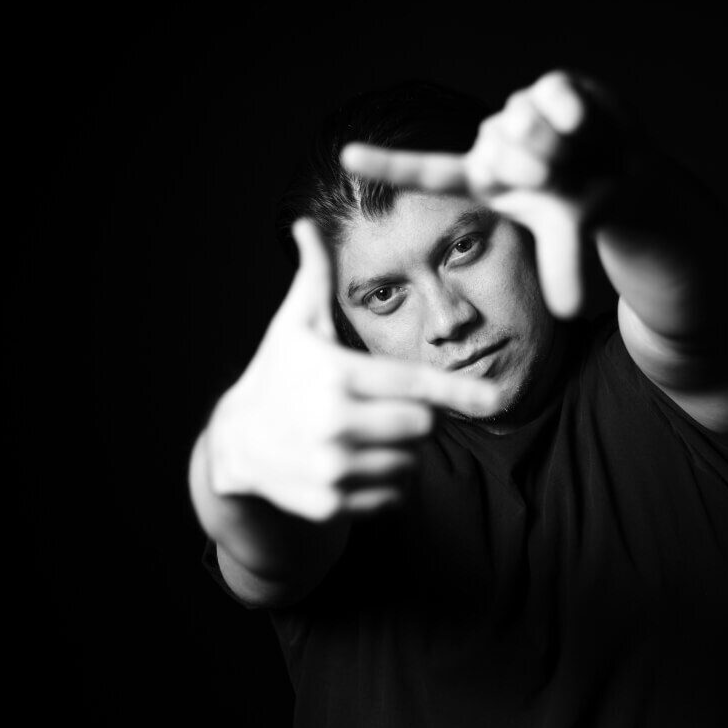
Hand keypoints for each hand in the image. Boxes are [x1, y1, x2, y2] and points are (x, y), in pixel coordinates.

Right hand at [206, 218, 500, 521]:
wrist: (236, 442)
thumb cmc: (279, 373)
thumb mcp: (294, 324)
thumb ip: (314, 275)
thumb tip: (307, 223)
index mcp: (334, 376)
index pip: (411, 385)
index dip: (456, 390)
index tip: (491, 397)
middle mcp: (333, 425)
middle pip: (422, 426)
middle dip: (419, 416)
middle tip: (393, 406)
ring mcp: (332, 469)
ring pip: (411, 463)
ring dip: (405, 450)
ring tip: (372, 432)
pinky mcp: (331, 504)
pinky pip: (394, 496)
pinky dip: (389, 482)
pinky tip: (361, 462)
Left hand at [342, 71, 640, 317]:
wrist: (628, 176)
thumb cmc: (583, 209)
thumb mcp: (568, 240)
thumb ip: (563, 268)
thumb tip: (569, 310)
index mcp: (484, 178)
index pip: (428, 171)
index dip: (388, 164)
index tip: (346, 158)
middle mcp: (496, 142)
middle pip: (496, 151)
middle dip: (530, 169)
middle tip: (555, 179)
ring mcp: (522, 113)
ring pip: (523, 125)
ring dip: (553, 147)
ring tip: (576, 157)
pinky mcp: (552, 88)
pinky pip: (552, 94)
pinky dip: (567, 111)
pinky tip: (581, 123)